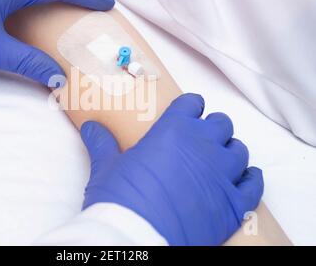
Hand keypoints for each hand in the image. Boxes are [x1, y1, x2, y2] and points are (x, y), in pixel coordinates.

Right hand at [80, 93, 263, 244]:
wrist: (137, 239)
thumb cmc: (120, 200)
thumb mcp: (106, 168)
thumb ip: (102, 143)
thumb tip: (91, 127)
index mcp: (173, 130)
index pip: (192, 104)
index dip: (190, 108)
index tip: (186, 114)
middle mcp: (203, 146)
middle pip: (221, 124)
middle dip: (211, 129)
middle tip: (198, 140)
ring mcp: (221, 175)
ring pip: (239, 150)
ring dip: (229, 151)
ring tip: (216, 160)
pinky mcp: (233, 204)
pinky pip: (253, 183)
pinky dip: (249, 178)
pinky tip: (242, 177)